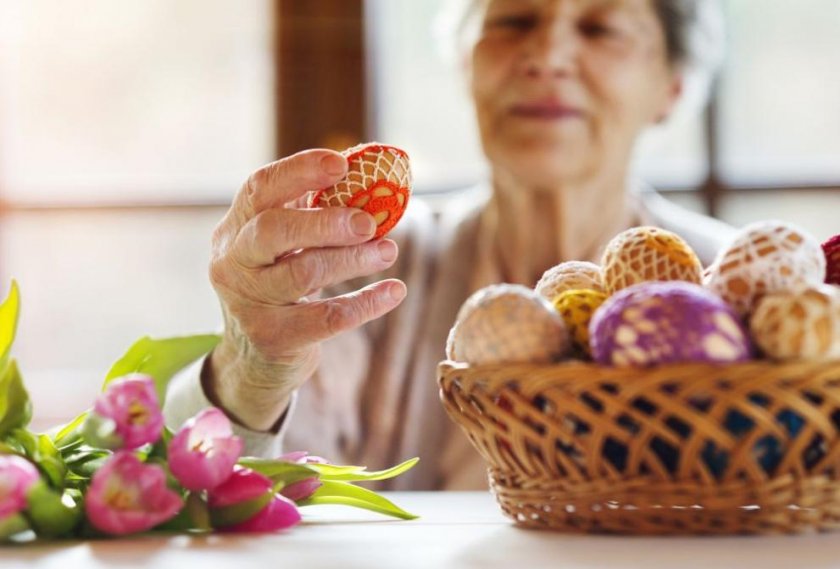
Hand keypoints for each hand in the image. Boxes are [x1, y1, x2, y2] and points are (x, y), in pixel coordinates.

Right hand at [206, 149, 406, 430]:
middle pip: (273, 230)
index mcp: (235, 229)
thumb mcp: (281, 249)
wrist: (252, 359)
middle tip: (369, 223)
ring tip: (388, 251)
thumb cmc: (278, 286)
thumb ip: (311, 213)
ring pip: (302, 274)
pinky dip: (366, 303)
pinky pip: (326, 318)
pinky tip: (394, 291)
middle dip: (326, 222)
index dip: (299, 171)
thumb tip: (367, 176)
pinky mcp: (272, 338)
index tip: (342, 164)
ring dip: (352, 260)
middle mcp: (232, 263)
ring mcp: (248, 303)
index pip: (259, 188)